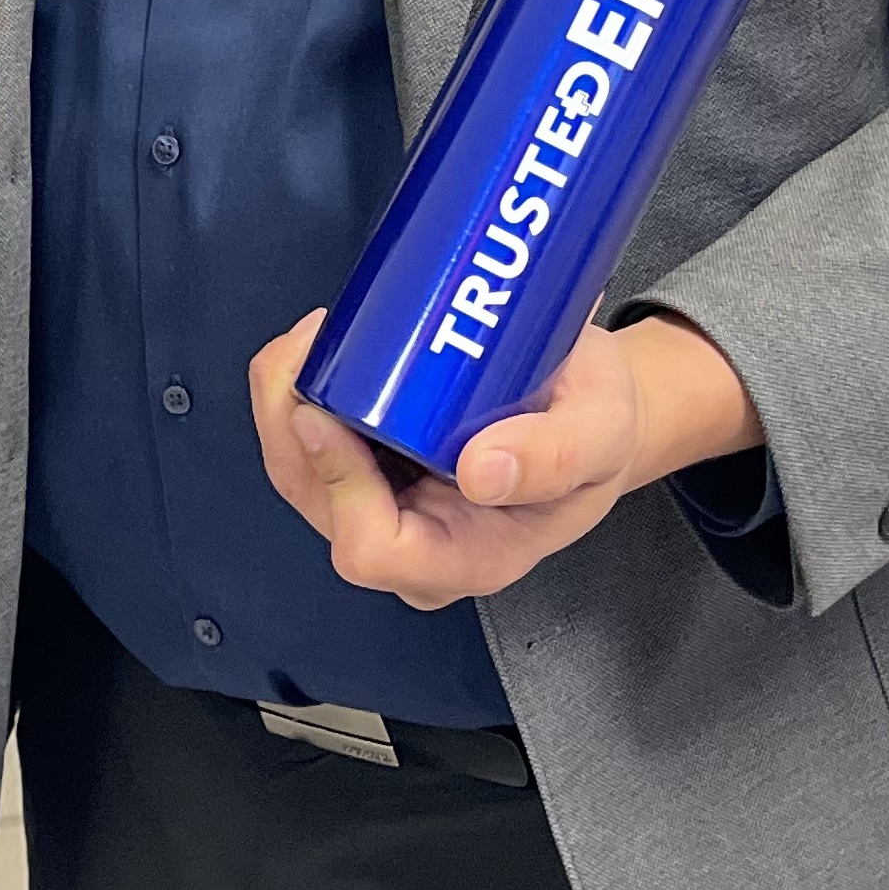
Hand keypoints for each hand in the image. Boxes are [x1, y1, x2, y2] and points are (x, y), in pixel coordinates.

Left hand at [248, 305, 760, 611]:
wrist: (588, 410)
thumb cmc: (596, 427)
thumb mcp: (601, 431)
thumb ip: (555, 456)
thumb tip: (481, 472)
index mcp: (468, 556)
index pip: (373, 547)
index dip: (339, 483)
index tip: (330, 411)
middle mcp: (413, 545)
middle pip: (315, 500)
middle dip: (291, 419)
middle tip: (320, 338)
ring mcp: (383, 509)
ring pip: (298, 467)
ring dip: (287, 397)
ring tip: (324, 332)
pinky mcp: (367, 471)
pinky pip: (307, 442)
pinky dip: (301, 390)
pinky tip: (328, 346)